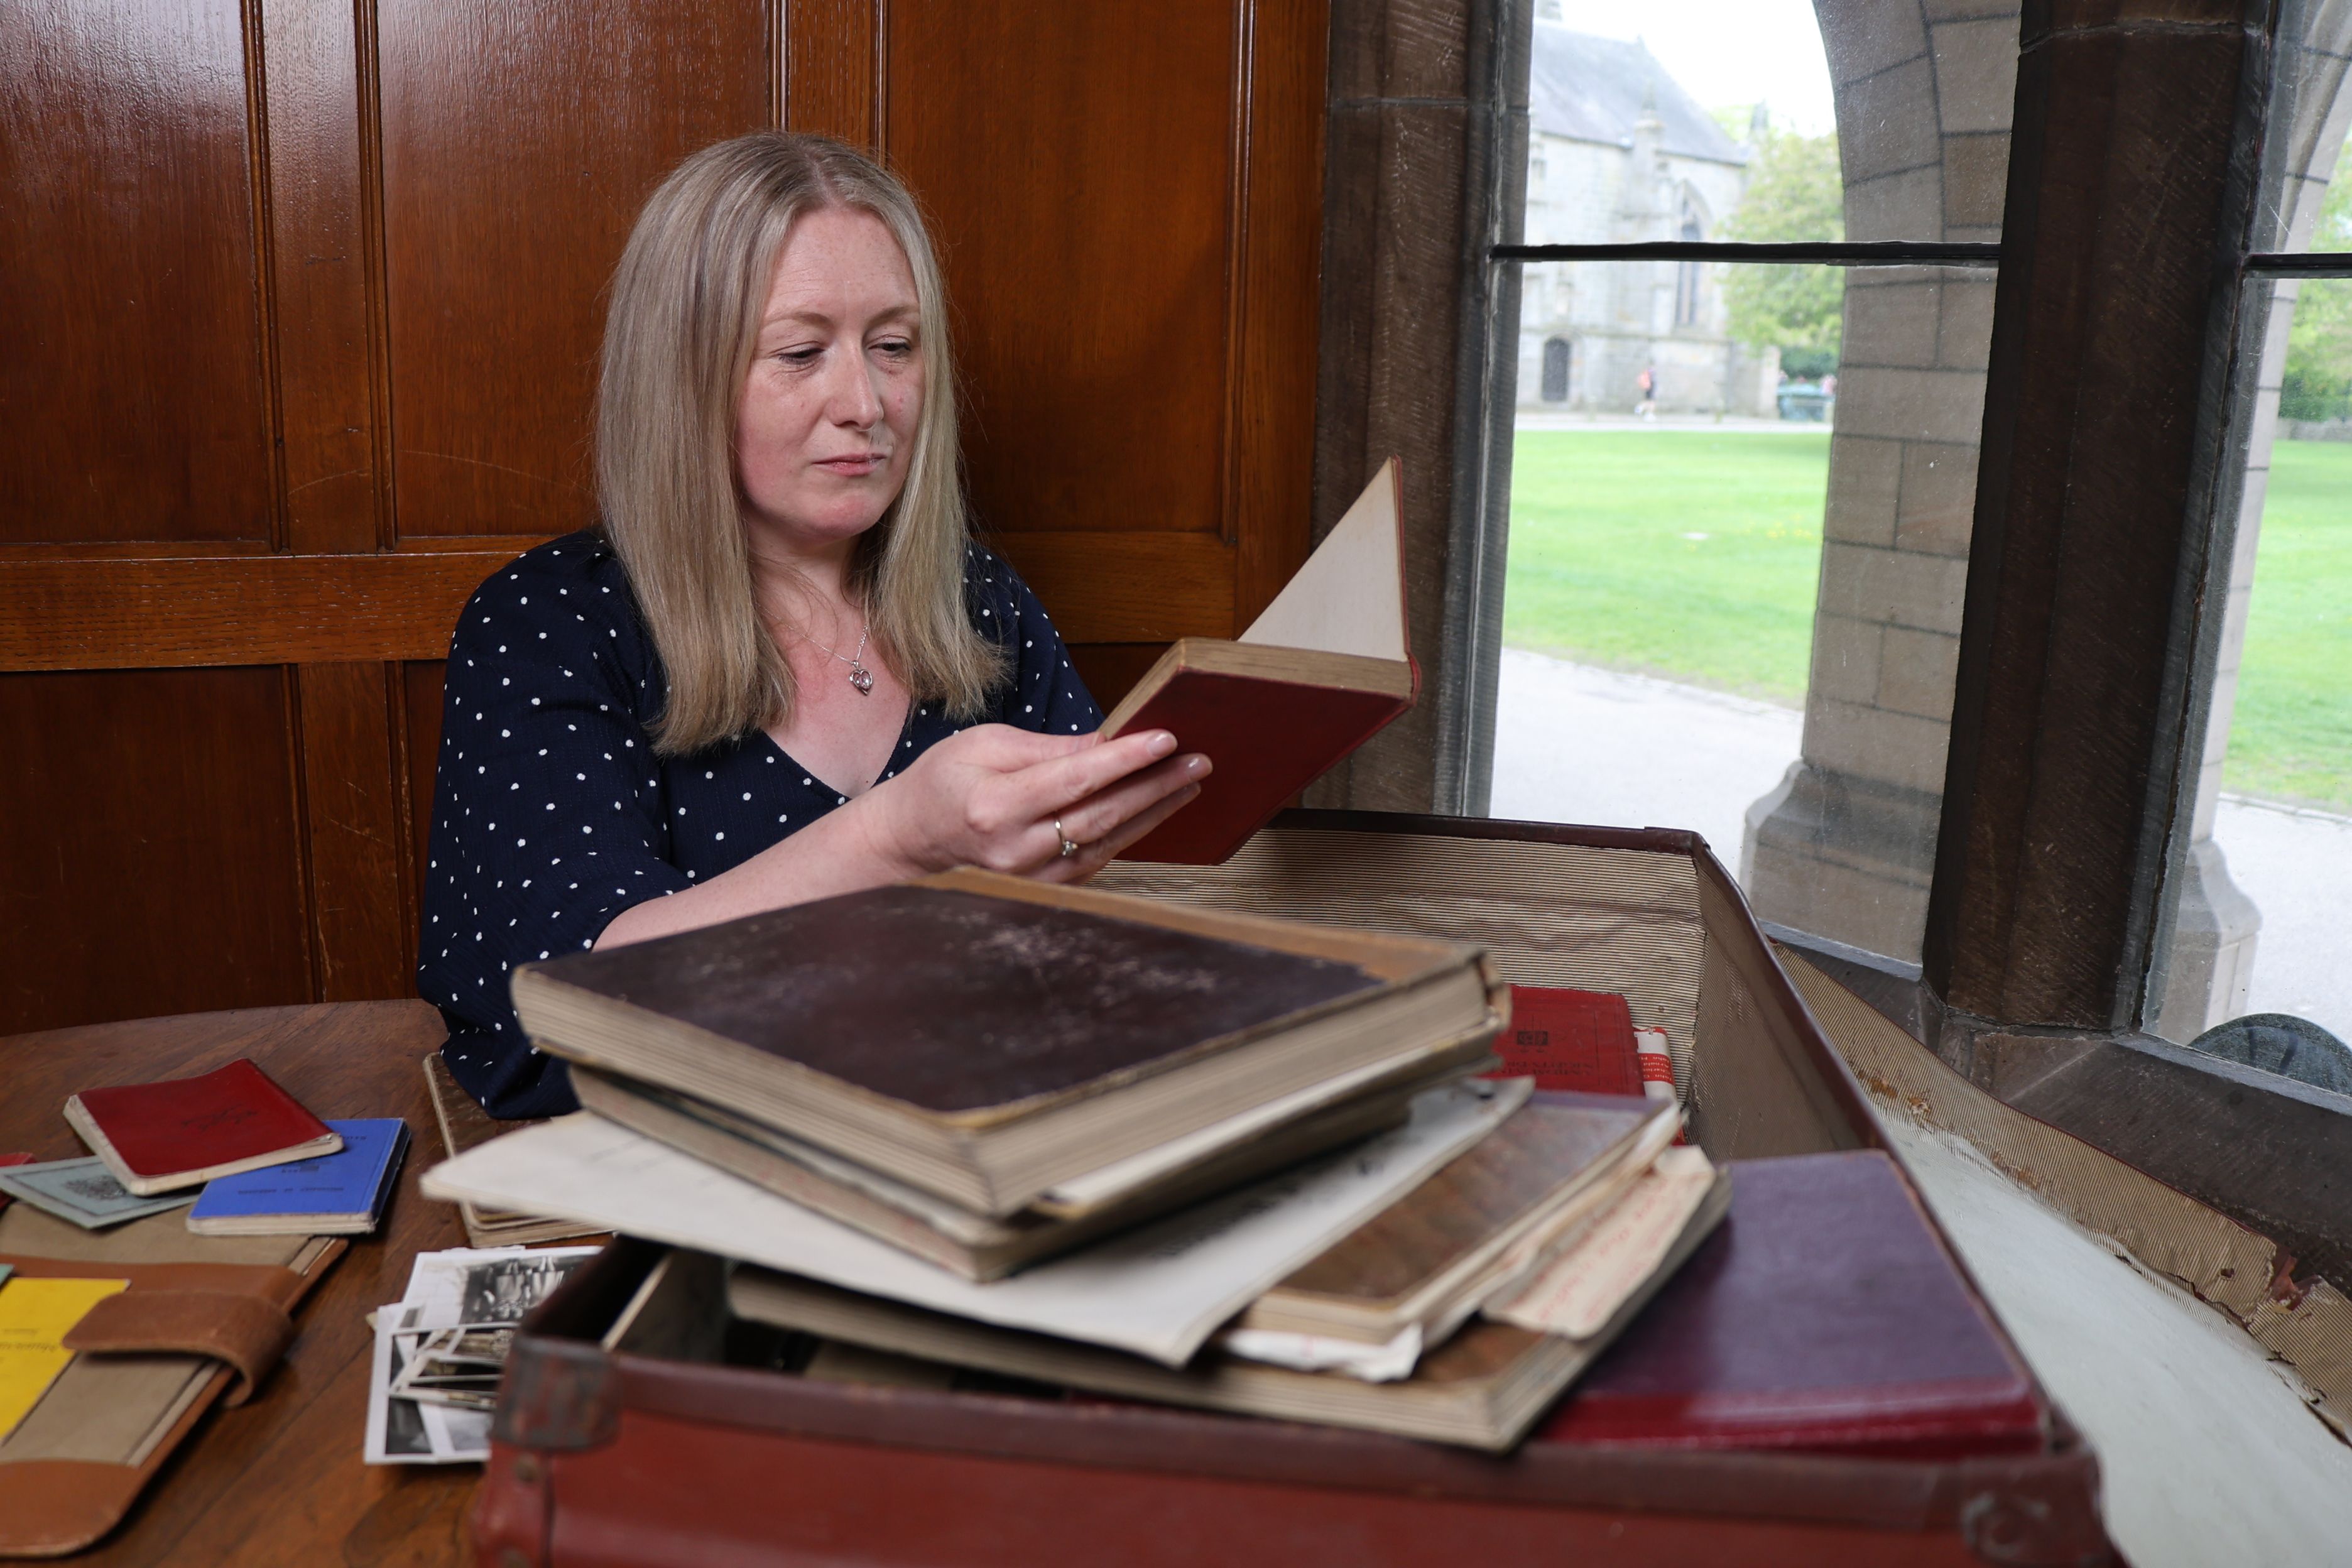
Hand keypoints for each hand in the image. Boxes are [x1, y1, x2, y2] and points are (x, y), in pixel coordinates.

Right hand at [852, 723, 1209, 882]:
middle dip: (1154, 785)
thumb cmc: (944, 783)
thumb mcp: (984, 745)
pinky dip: (1131, 832)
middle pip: (1100, 815)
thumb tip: (1108, 743)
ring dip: (1154, 811)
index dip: (1124, 760)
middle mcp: (1015, 850)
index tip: (1165, 740)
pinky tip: (1157, 808)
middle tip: (1198, 760)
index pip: (1074, 780)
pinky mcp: (1045, 887)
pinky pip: (1098, 858)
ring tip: (1190, 781)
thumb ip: (1047, 748)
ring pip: (1107, 842)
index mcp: (993, 807)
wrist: (914, 839)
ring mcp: (1032, 877)